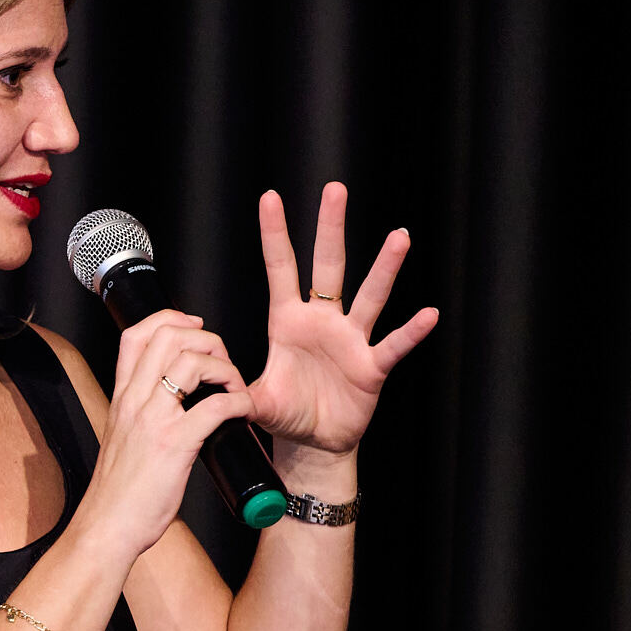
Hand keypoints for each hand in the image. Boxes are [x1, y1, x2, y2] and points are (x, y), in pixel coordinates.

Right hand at [78, 308, 251, 559]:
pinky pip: (216, 406)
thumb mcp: (123, 438)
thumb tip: (174, 403)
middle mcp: (134, 401)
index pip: (136, 335)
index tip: (195, 329)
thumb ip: (141, 415)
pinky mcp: (175, 444)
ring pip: (192, 362)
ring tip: (233, 389)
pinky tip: (243, 412)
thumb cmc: (118, 491)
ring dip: (226, 368)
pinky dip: (239, 402)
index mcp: (122, 398)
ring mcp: (154, 420)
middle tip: (222, 364)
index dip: (171, 319)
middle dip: (207, 339)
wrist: (107, 526)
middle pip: (169, 336)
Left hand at [247, 183, 438, 455]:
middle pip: (328, 266)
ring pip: (370, 297)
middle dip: (330, 229)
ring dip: (384, 268)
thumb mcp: (252, 398)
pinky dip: (410, 332)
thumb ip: (231, 389)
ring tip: (399, 236)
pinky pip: (393, 345)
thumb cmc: (285, 411)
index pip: (280, 269)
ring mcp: (350, 340)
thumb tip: (203, 385)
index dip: (275, 235)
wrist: (314, 442)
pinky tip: (428, 314)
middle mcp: (322, 321)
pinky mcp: (371, 367)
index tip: (269, 197)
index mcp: (288, 321)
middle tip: (334, 189)